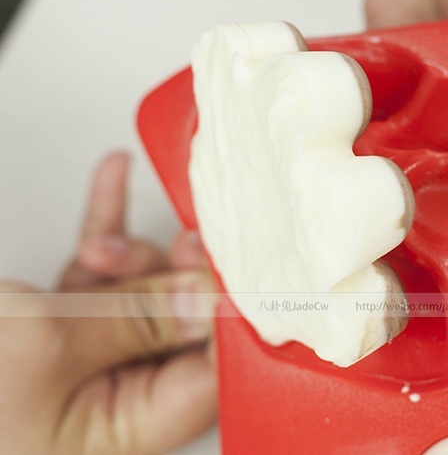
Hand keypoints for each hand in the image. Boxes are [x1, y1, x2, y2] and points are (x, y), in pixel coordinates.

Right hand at [0, 153, 217, 453]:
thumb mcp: (48, 346)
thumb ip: (138, 319)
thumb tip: (209, 297)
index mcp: (128, 430)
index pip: (214, 372)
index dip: (233, 315)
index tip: (241, 265)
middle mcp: (115, 403)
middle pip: (182, 326)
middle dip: (177, 278)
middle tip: (187, 243)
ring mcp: (89, 365)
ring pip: (139, 296)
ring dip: (129, 257)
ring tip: (103, 244)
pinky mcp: (60, 334)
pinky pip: (94, 279)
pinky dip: (102, 230)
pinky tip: (111, 178)